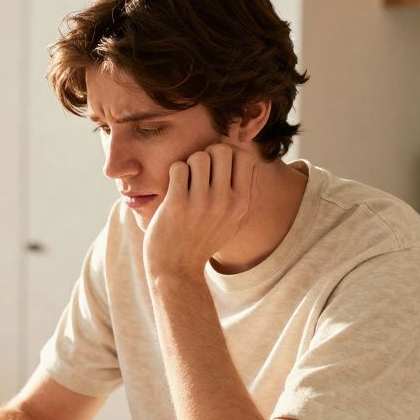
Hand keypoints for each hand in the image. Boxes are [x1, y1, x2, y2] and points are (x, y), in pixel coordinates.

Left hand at [143, 142, 257, 279]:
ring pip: (199, 156)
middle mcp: (225, 202)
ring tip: (185, 180)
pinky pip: (178, 167)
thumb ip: (240, 192)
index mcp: (241, 204)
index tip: (217, 165)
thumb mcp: (232, 221)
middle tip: (198, 171)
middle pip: (222, 150)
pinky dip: (174, 172)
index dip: (230, 154)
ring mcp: (201, 203)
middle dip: (207, 154)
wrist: (176, 269)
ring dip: (189, 164)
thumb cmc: (202, 240)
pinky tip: (174, 187)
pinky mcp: (177, 204)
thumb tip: (242, 157)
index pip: (245, 158)